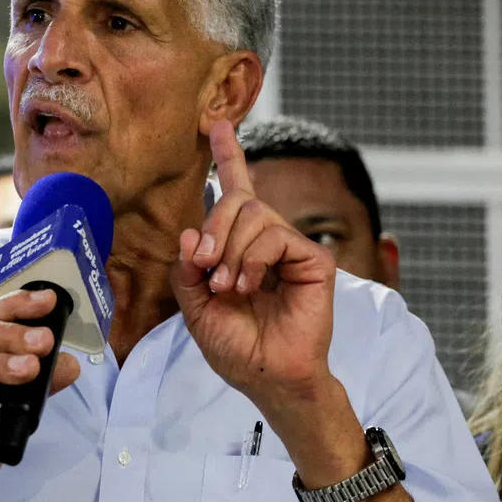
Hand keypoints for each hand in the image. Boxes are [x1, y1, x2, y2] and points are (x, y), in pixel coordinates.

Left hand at [171, 120, 337, 412]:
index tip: (217, 124)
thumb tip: (190, 232)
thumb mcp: (195, 306)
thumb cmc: (235, 345)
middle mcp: (267, 239)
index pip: (235, 191)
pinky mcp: (313, 260)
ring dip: (230, 250)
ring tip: (228, 287)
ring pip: (255, 215)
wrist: (266, 376)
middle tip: (205, 265)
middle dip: (214, 227)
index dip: (228, 156)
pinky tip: (249, 286)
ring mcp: (292, 248)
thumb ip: (187, 268)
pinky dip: (252, 260)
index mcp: (239, 245)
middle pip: (238, 200)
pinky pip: (275, 237)